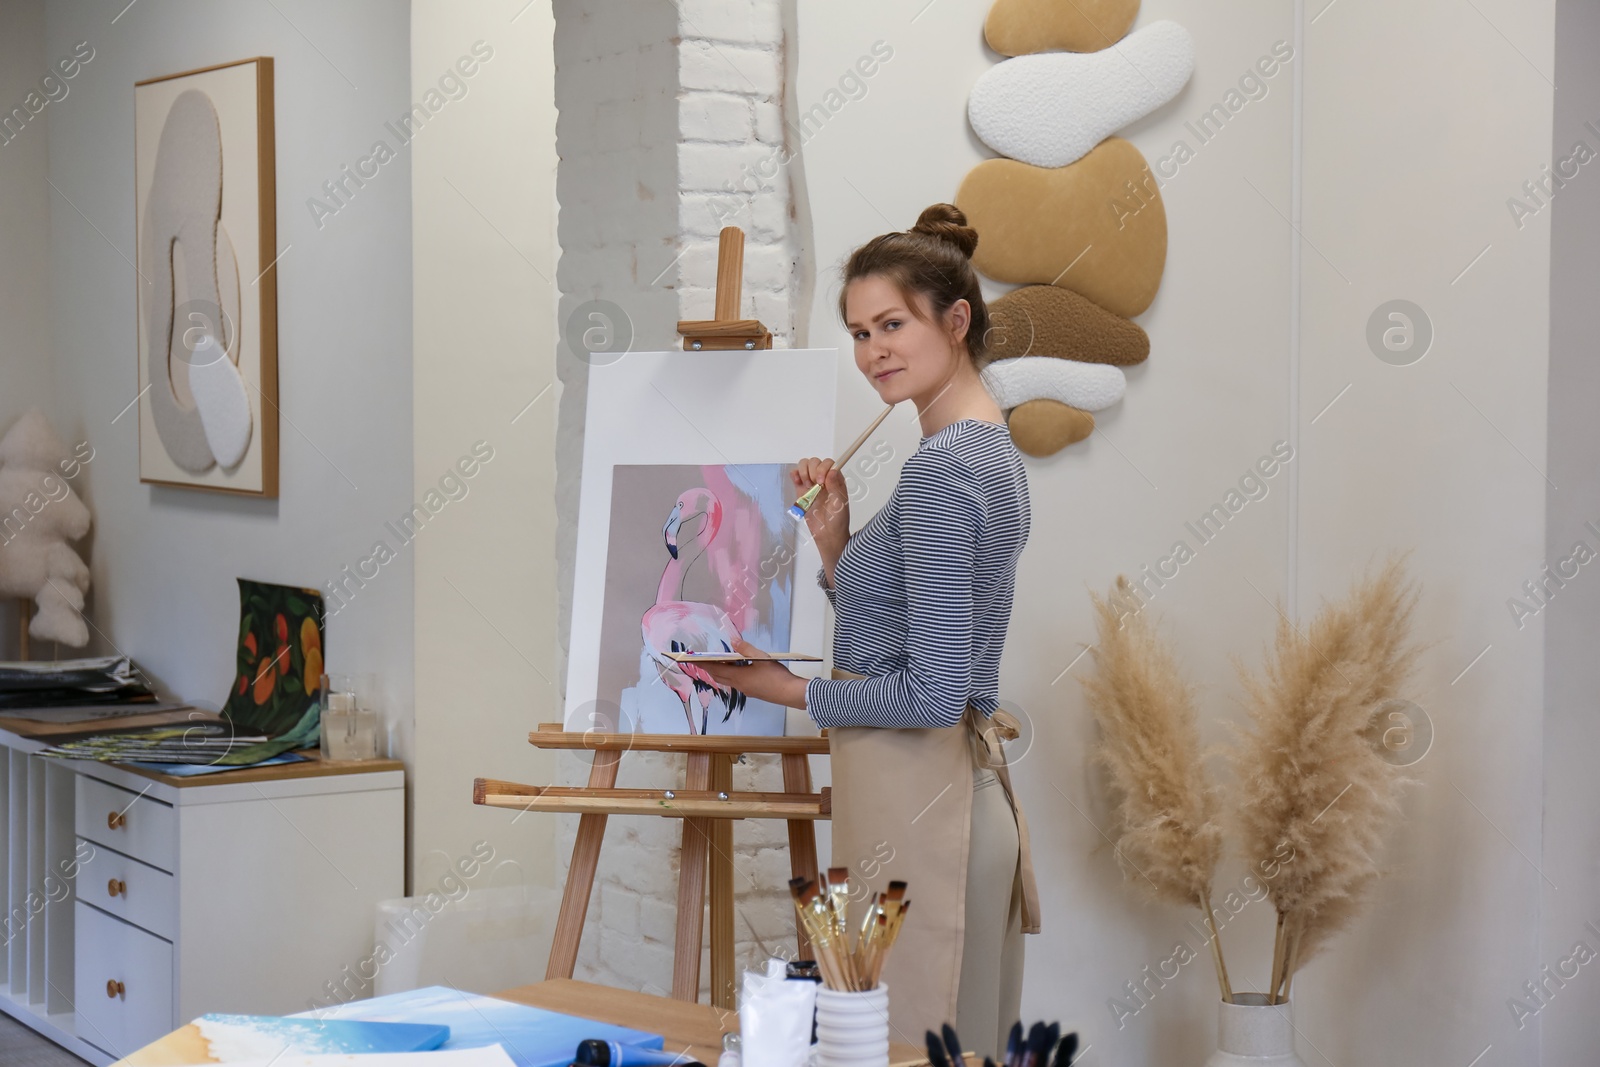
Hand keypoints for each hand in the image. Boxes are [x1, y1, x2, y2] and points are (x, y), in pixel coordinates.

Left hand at [702, 638, 809, 709]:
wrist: (789, 692)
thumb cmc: (775, 675)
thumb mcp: (761, 657)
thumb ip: (746, 648)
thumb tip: (733, 640)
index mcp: (738, 676)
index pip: (715, 669)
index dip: (703, 663)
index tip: (692, 660)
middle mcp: (739, 685)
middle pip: (719, 676)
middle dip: (709, 668)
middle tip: (701, 660)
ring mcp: (746, 690)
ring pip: (727, 680)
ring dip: (720, 672)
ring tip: (717, 662)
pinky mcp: (753, 691)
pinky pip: (736, 682)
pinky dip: (731, 675)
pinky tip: (737, 669)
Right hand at [794, 455, 849, 573]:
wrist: (827, 534)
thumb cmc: (838, 520)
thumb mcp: (840, 503)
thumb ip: (835, 486)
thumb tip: (832, 470)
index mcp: (836, 480)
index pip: (829, 463)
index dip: (823, 468)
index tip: (821, 481)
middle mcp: (824, 479)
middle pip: (815, 462)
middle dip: (812, 470)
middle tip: (814, 484)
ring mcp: (812, 484)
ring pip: (804, 465)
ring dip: (803, 471)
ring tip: (807, 485)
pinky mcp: (801, 490)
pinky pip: (795, 475)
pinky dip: (794, 474)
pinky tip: (797, 482)